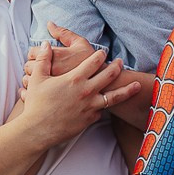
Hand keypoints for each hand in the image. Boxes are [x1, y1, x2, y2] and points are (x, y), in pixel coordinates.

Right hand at [21, 38, 139, 146]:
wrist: (38, 129)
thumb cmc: (36, 104)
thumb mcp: (37, 78)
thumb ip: (43, 59)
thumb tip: (45, 44)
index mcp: (75, 78)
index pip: (93, 61)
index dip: (100, 55)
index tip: (103, 52)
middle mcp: (87, 91)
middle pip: (109, 75)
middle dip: (116, 67)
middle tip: (120, 62)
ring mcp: (91, 106)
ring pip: (115, 96)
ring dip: (127, 90)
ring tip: (136, 85)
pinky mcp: (90, 119)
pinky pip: (102, 110)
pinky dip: (106, 106)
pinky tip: (109, 103)